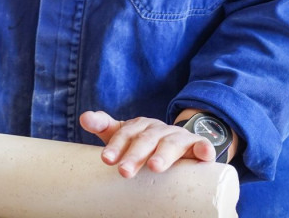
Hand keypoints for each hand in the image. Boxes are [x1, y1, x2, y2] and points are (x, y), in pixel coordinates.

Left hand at [79, 110, 218, 177]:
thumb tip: (84, 117)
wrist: (179, 141)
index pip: (126, 133)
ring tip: (155, 167)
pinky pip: (202, 146)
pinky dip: (204, 149)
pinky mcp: (197, 146)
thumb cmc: (144, 143)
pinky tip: (204, 155)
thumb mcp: (123, 135)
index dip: (116, 145)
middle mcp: (158, 129)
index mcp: (140, 126)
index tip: (106, 159)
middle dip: (135, 155)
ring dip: (164, 154)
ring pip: (171, 143)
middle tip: (124, 171)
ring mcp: (179, 137)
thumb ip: (104, 126)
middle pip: (146, 140)